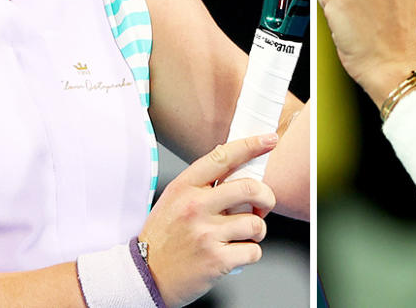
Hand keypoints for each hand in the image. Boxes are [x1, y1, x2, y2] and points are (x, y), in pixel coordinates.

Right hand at [140, 133, 278, 306]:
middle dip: (267, 197)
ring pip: (255, 223)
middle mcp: (195, 207)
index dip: (251, 145)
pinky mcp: (216, 260)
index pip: (223, 157)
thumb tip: (234, 165)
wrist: (146, 275)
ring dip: (258, 230)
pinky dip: (251, 252)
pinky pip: (253, 251)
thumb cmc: (163, 236)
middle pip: (250, 188)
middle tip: (264, 204)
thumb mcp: (174, 200)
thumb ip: (201, 184)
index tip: (269, 139)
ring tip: (246, 235)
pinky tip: (236, 253)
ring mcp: (206, 234)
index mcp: (184, 187)